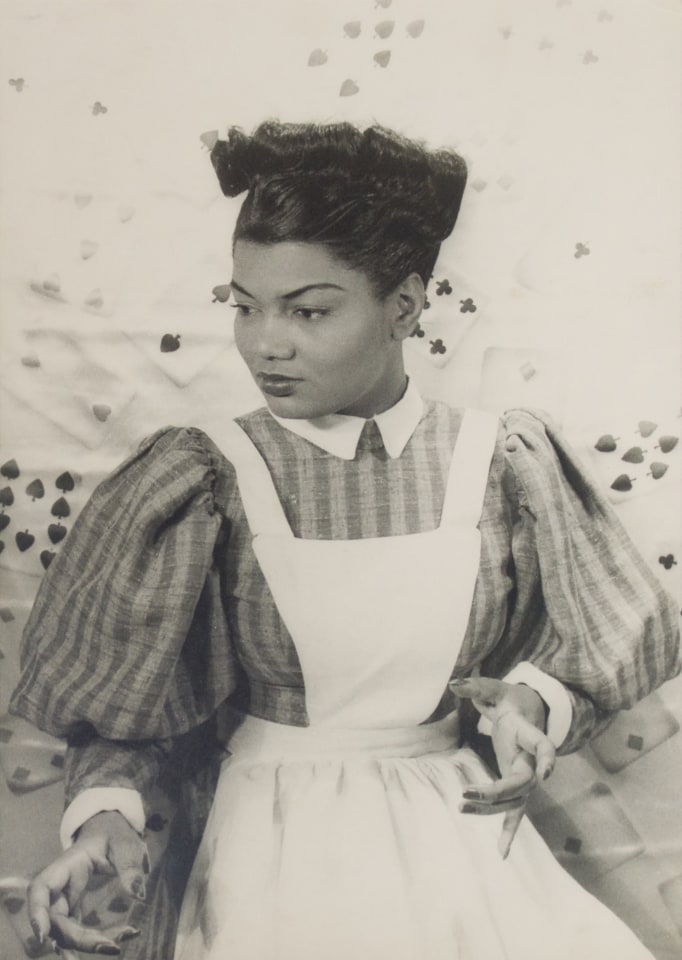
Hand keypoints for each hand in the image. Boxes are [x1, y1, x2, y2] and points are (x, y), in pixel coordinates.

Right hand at [28, 811, 147, 956]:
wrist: (111, 834)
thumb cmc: (115, 834)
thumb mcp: (125, 843)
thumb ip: (130, 865)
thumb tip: (138, 895)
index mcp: (67, 864)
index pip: (41, 888)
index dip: (37, 913)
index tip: (44, 937)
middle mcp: (60, 886)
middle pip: (56, 919)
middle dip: (78, 938)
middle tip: (112, 946)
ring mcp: (65, 900)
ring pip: (65, 931)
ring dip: (86, 943)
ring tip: (116, 947)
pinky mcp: (74, 910)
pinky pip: (77, 931)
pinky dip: (93, 940)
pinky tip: (114, 943)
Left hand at [450, 677, 555, 858]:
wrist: (526, 711)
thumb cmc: (510, 700)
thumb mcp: (493, 688)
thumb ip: (476, 687)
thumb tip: (453, 684)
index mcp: (530, 734)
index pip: (543, 747)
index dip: (547, 759)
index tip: (546, 774)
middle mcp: (532, 761)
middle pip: (521, 783)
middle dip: (496, 791)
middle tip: (466, 793)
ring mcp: (526, 777)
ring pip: (514, 801)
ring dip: (490, 808)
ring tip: (461, 807)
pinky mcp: (517, 787)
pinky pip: (514, 813)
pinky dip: (509, 833)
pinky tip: (501, 855)